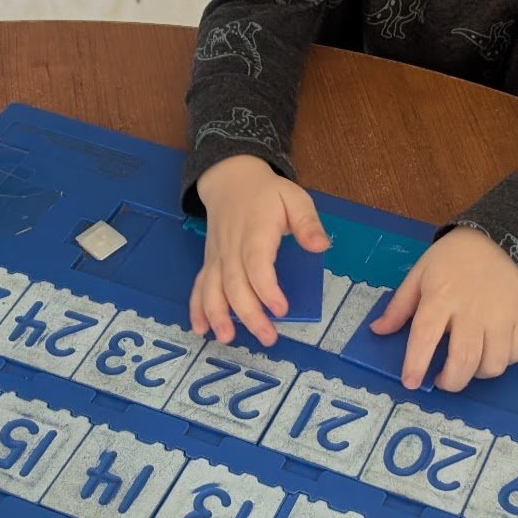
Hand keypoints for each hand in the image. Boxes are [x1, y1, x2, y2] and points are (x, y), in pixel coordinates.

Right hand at [191, 155, 329, 346]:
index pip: (257, 264)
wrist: (230, 178)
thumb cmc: (267, 193)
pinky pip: (199, 285)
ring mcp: (217, 256)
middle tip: (267, 337)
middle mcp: (232, 247)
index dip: (266, 289)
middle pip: (235, 284)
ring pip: (213, 288)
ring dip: (217, 314)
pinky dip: (197, 308)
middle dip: (248, 314)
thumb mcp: (294, 197)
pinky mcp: (209, 262)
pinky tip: (200, 329)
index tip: (281, 309)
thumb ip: (307, 222)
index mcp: (255, 231)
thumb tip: (320, 246)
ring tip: (227, 339)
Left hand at [370, 226, 517, 391]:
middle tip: (442, 379)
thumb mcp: (420, 274)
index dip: (416, 364)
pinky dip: (503, 361)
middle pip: (464, 360)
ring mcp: (502, 314)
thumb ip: (399, 306)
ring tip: (468, 365)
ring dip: (477, 374)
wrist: (499, 238)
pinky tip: (491, 351)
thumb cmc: (452, 259)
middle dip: (450, 381)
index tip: (411, 382)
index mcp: (440, 296)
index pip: (425, 337)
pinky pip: (516, 354)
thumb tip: (377, 331)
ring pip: (493, 364)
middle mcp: (472, 309)